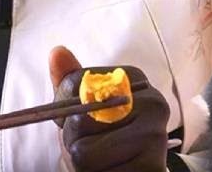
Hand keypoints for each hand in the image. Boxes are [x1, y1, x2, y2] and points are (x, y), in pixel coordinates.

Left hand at [48, 46, 170, 171]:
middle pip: (80, 117)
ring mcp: (155, 135)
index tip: (83, 118)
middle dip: (75, 139)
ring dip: (84, 163)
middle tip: (96, 144)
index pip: (77, 83)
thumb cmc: (106, 140)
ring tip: (104, 160)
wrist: (133, 171)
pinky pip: (99, 170)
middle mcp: (153, 102)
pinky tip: (112, 169)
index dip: (66, 108)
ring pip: (83, 150)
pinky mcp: (151, 164)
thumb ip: (72, 83)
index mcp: (136, 80)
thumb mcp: (86, 110)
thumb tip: (57, 51)